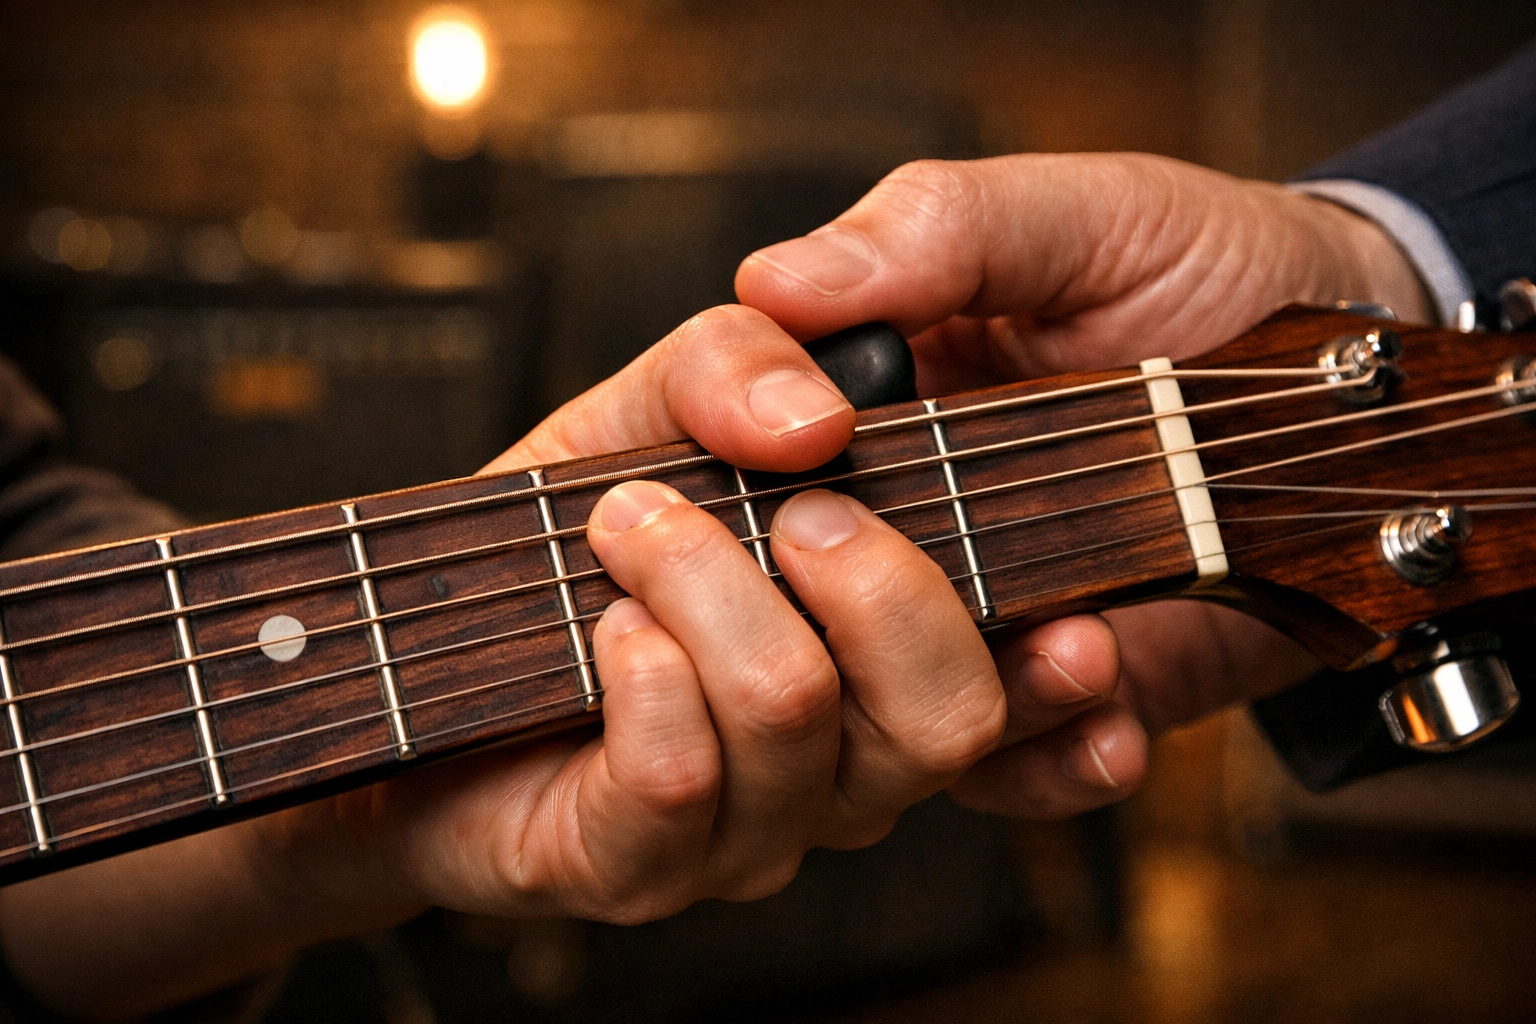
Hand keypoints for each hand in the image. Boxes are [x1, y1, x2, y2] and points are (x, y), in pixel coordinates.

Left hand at [0, 309, 1009, 1020]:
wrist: (414, 643)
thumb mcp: (658, 404)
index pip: (1022, 704)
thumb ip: (743, 368)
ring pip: (802, 719)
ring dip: (714, 587)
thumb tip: (815, 413)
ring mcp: (746, 827)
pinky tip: (609, 623)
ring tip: (634, 523)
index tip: (1086, 635)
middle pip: (945, 717)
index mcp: (879, 664)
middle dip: (878, 581)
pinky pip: (682, 776)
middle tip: (799, 506)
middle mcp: (841, 764)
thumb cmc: (565, 526)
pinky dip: (646, 669)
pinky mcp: (636, 863)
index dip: (1075, 691)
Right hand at [732, 152, 1432, 816]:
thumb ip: (938, 228)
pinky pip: (993, 775)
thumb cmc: (1202, 273)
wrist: (1351, 394)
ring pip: (858, 700)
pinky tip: (1110, 714)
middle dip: (833, 583)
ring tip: (1081, 637)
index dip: (726, 409)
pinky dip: (1048, 760)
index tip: (805, 431)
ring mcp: (948, 611)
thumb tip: (780, 281)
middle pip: (761, 573)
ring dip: (951, 683)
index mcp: (847, 379)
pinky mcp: (1031, 697)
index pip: (702, 395)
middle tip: (917, 550)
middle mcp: (870, 505)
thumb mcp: (1082, 217)